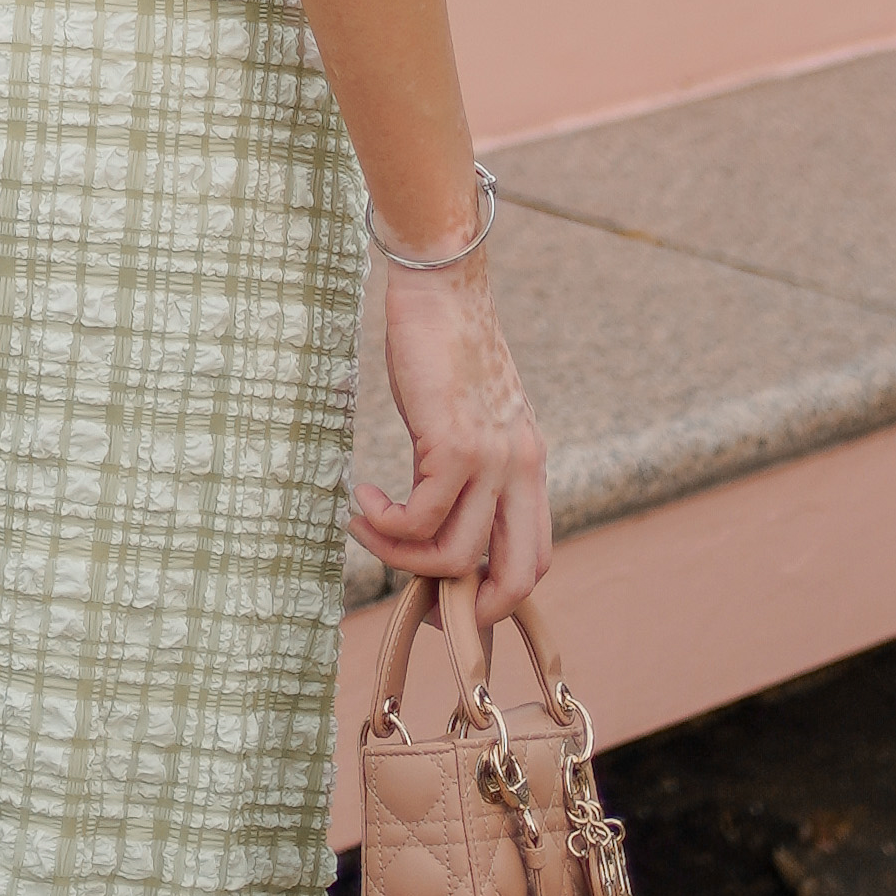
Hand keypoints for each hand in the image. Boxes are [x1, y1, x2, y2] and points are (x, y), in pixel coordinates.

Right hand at [353, 255, 552, 625]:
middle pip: (519, 576)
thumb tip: (429, 518)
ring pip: (455, 555)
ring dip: (399, 554)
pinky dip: (384, 523)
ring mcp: (493, 459)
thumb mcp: (468, 417)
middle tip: (415, 599)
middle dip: (467, 607)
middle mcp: (521, 469)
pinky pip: (420, 518)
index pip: (534, 556)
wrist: (442, 288)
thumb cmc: (444, 346)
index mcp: (529, 466)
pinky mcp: (455, 444)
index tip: (444, 596)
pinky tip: (361, 498)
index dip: (495, 594)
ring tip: (365, 524)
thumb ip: (466, 466)